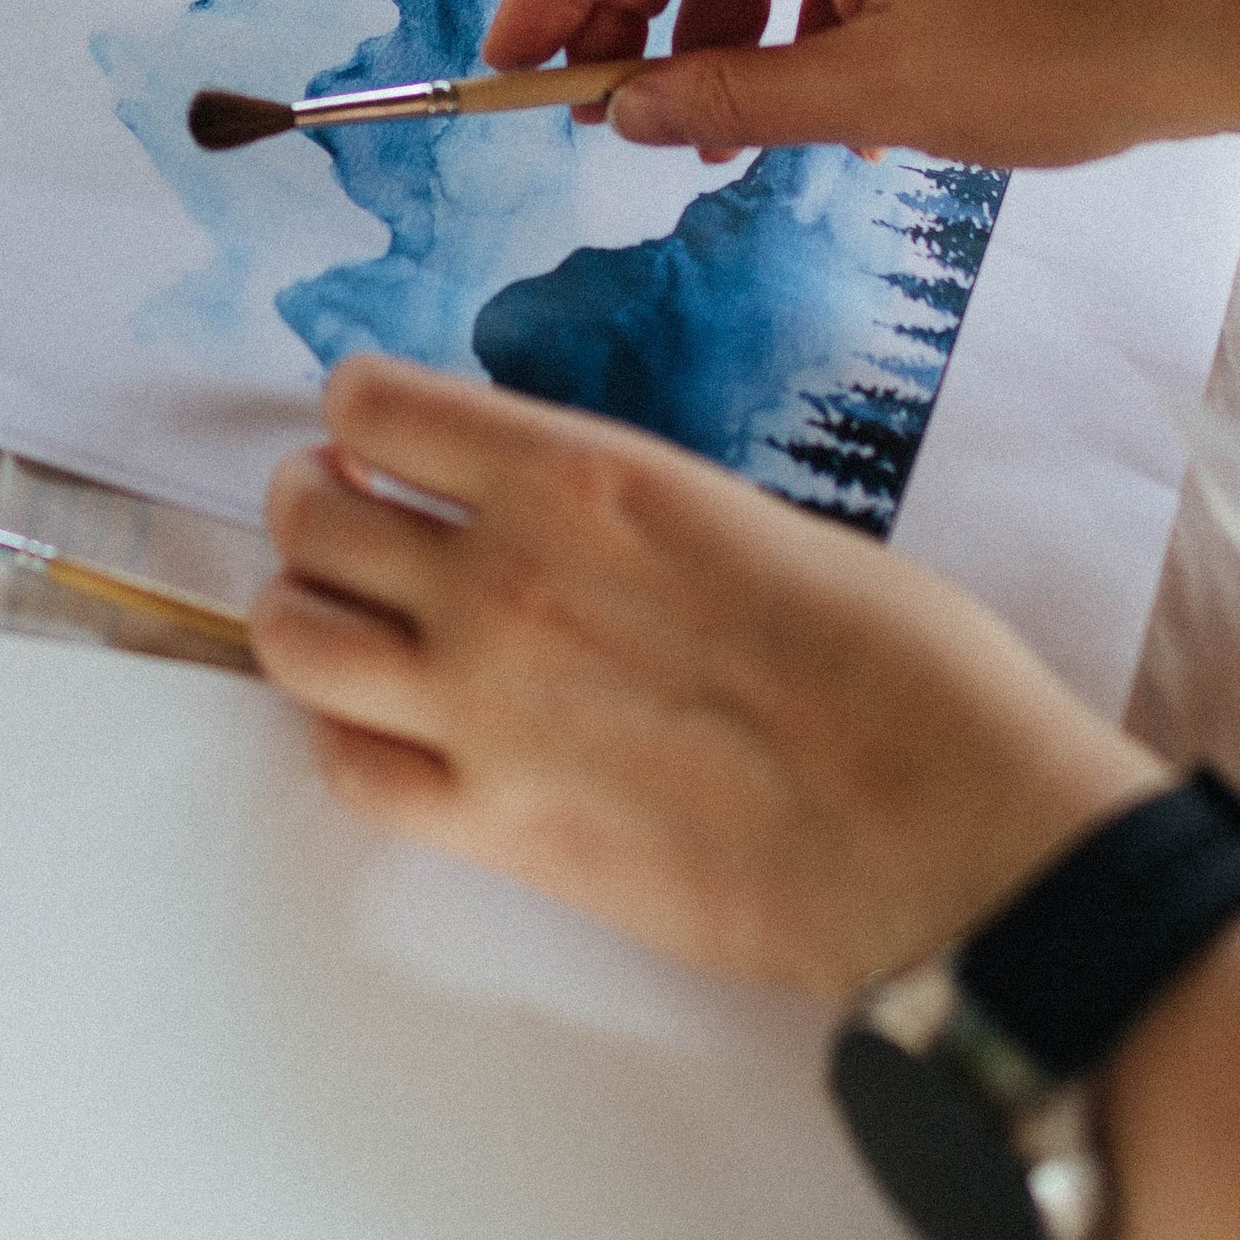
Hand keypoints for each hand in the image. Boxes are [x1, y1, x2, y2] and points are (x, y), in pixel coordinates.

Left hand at [253, 355, 1160, 995]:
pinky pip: (347, 771)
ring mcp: (482, 708)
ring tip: (343, 619)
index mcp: (577, 476)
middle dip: (315, 506)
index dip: (363, 420)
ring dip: (301, 613)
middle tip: (346, 521)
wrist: (946, 830)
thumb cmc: (899, 668)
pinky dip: (344, 740)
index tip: (382, 442)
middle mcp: (500, 576)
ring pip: (294, 636)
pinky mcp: (497, 829)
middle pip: (310, 516)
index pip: (373, 409)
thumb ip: (623, 518)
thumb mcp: (747, 522)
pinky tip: (390, 732)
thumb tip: (573, 528)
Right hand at [482, 0, 1239, 169]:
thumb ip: (730, 101)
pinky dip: (779, 40)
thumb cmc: (1061, 48)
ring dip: (701, 41)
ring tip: (698, 141)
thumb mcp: (874, 95)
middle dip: (616, 16)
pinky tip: (804, 124)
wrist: (1218, 23)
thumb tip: (620, 111)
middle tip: (577, 111)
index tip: (509, 63)